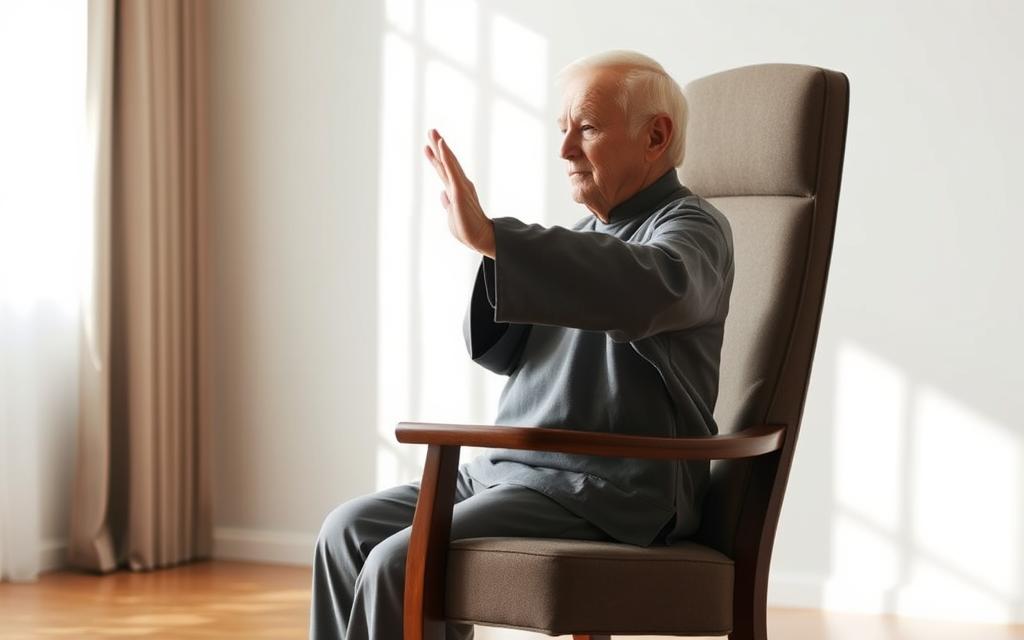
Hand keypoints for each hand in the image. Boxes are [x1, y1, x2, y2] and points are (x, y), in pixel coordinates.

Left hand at [423, 129, 495, 257]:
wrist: (480, 237)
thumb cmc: (468, 228)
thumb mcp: (452, 214)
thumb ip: (448, 203)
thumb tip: (442, 194)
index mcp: (457, 190)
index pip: (445, 171)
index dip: (437, 158)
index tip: (429, 147)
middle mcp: (459, 184)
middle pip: (446, 162)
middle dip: (438, 146)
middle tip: (431, 131)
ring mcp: (459, 185)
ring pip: (448, 162)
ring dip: (440, 146)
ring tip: (432, 132)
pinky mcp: (459, 189)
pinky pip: (451, 169)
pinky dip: (446, 155)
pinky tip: (442, 143)